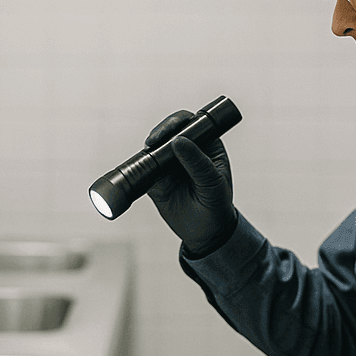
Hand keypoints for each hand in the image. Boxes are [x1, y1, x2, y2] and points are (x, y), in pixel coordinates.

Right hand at [143, 110, 236, 255]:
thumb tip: (178, 141)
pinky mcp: (155, 179)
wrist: (206, 233)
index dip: (179, 122)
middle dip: (160, 132)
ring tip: (149, 154)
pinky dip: (139, 166)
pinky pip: (144, 168)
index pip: (191, 124)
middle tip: (154, 141)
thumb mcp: (212, 183)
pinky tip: (138, 168)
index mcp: (206, 145)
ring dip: (149, 149)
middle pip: (169, 131)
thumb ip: (197, 162)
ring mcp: (169, 164)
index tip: (171, 133)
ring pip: (155, 148)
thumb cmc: (217, 204)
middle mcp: (186, 150)